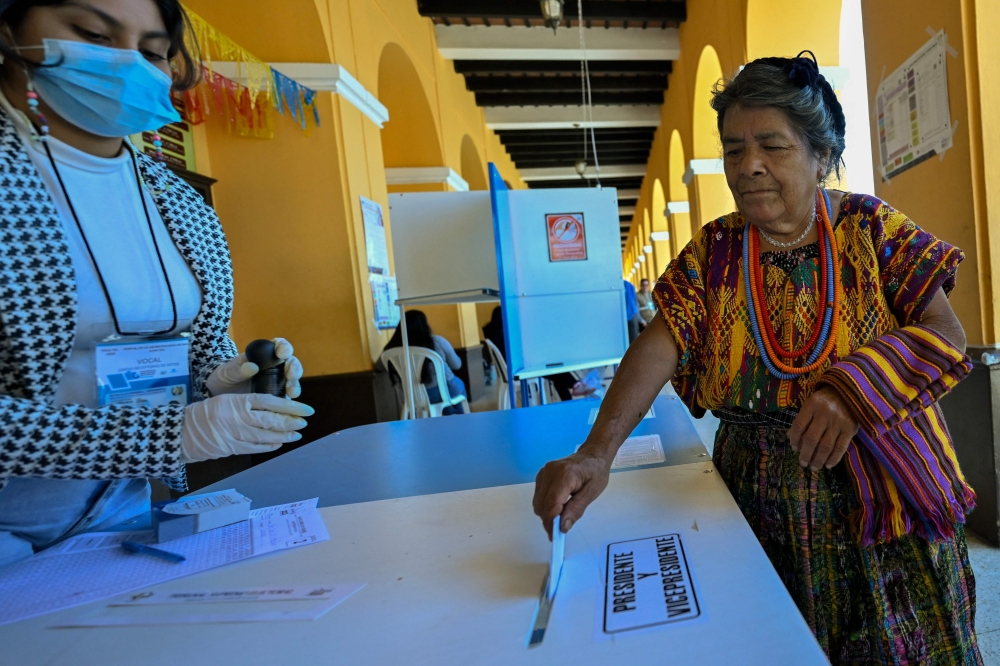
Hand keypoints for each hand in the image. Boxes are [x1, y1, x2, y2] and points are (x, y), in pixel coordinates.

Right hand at [180, 393, 314, 462]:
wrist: (181, 431)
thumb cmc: (205, 413)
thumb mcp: (226, 399)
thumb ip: (248, 403)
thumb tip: (274, 407)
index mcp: (237, 401)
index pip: (270, 402)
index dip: (290, 406)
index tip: (305, 409)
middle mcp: (237, 417)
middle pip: (271, 420)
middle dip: (290, 422)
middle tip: (304, 422)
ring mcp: (234, 434)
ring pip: (265, 436)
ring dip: (283, 436)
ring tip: (296, 434)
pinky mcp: (231, 448)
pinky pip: (255, 448)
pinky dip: (269, 447)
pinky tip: (279, 444)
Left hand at [206, 338, 303, 398]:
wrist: (218, 396)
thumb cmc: (223, 378)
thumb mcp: (226, 372)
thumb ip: (237, 369)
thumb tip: (252, 366)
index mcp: (263, 355)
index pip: (278, 346)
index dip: (284, 347)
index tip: (282, 353)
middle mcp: (274, 368)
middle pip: (291, 363)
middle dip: (294, 368)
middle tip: (291, 375)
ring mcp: (276, 383)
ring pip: (292, 381)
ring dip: (295, 385)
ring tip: (292, 392)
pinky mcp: (276, 398)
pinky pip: (286, 400)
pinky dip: (289, 402)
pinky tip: (288, 407)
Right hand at [532, 451, 611, 538]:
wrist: (593, 454)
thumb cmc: (596, 472)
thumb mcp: (592, 493)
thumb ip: (576, 510)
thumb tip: (562, 527)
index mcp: (565, 475)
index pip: (551, 503)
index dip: (551, 521)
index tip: (554, 536)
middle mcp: (550, 472)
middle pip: (541, 504)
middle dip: (548, 519)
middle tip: (561, 527)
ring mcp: (544, 472)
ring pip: (537, 502)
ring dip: (547, 512)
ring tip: (563, 513)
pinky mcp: (541, 475)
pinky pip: (538, 496)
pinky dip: (546, 505)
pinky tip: (559, 504)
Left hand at [787, 387, 859, 470]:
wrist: (850, 392)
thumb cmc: (826, 400)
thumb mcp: (812, 404)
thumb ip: (802, 419)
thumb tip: (791, 438)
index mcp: (812, 405)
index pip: (799, 425)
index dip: (795, 439)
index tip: (794, 449)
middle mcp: (825, 413)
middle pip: (811, 438)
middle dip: (806, 454)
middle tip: (803, 463)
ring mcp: (838, 421)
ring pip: (826, 445)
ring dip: (818, 459)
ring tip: (813, 467)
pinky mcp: (850, 428)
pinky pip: (841, 447)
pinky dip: (834, 458)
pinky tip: (828, 465)